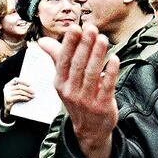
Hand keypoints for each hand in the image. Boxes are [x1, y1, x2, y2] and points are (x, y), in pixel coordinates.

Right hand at [2, 77, 33, 117]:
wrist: (8, 108)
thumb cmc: (14, 98)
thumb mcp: (16, 92)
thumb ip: (20, 87)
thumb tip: (31, 86)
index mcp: (8, 85)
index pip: (16, 79)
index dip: (23, 81)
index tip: (30, 84)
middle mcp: (7, 88)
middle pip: (19, 86)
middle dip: (27, 89)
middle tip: (33, 92)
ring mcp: (7, 93)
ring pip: (19, 91)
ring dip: (27, 94)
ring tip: (32, 96)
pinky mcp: (8, 99)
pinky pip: (18, 97)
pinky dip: (24, 97)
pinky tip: (28, 99)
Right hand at [39, 24, 119, 157]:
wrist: (89, 130)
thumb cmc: (77, 98)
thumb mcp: (64, 81)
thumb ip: (57, 58)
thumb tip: (42, 41)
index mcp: (60, 83)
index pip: (63, 60)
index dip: (69, 44)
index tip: (75, 27)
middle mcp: (71, 91)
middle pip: (78, 65)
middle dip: (85, 45)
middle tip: (92, 28)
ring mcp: (86, 100)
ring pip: (92, 74)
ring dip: (97, 55)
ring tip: (102, 38)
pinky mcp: (102, 106)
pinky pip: (107, 86)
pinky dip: (111, 72)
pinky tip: (115, 58)